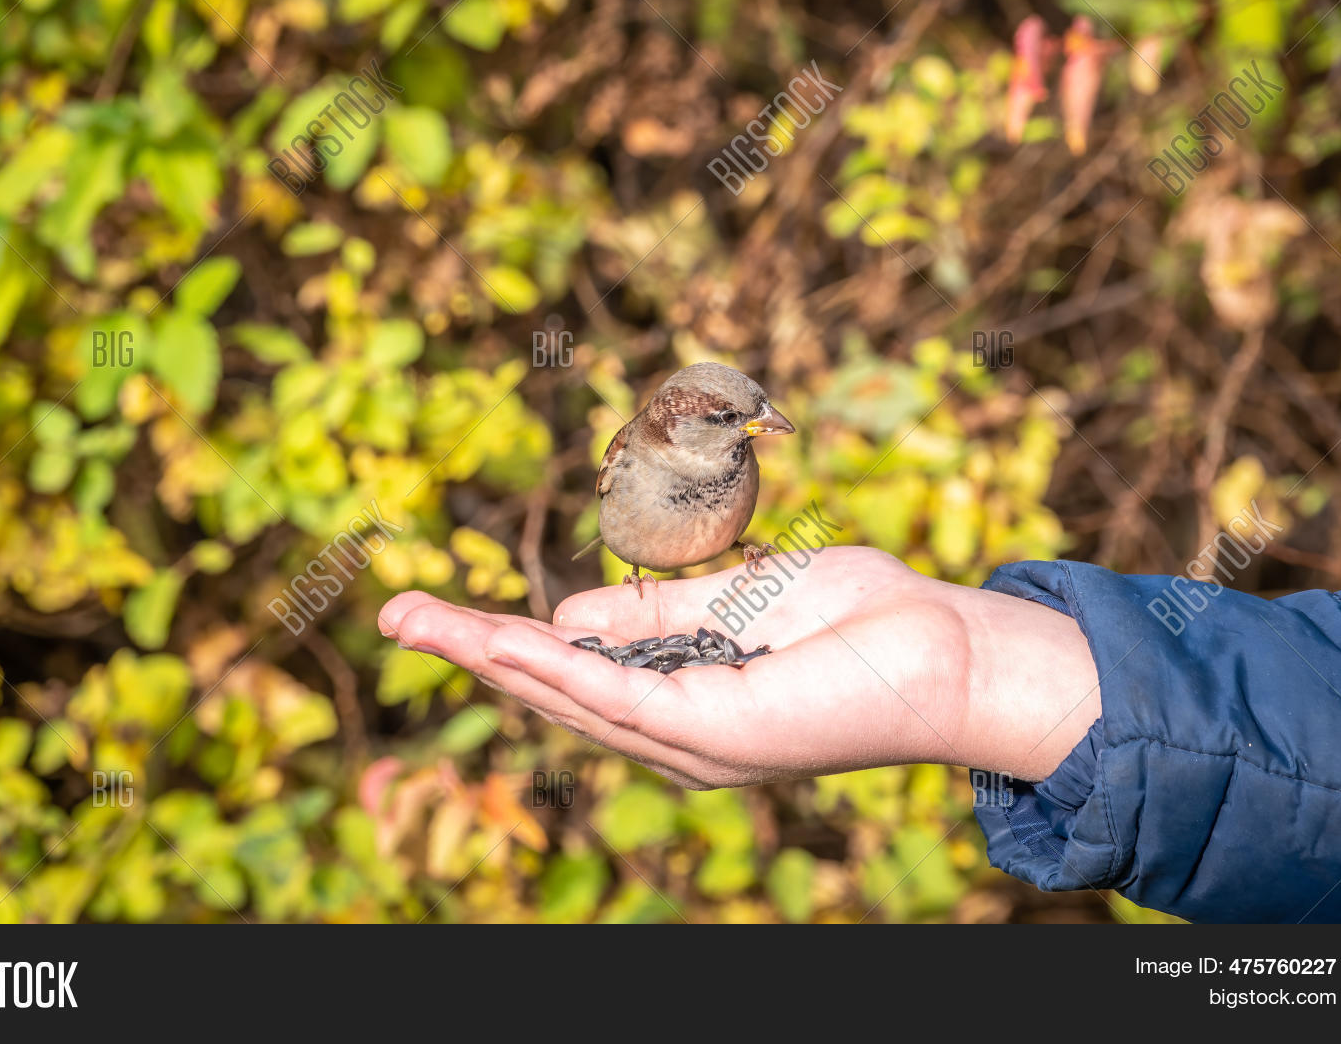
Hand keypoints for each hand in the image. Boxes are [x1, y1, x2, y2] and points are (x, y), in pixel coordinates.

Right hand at [379, 547, 1097, 788]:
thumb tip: (562, 612)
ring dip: (493, 657)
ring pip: (571, 696)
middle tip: (394, 616)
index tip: (434, 609)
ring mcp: (694, 740)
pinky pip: (623, 696)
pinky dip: (560, 668)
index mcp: (678, 696)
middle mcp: (675, 732)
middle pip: (553, 688)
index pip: (572, 668)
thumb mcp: (732, 600)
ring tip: (419, 623)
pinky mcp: (719, 734)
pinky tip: (507, 641)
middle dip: (472, 651)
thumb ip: (650, 612)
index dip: (501, 639)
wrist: (946, 647)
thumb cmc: (852, 618)